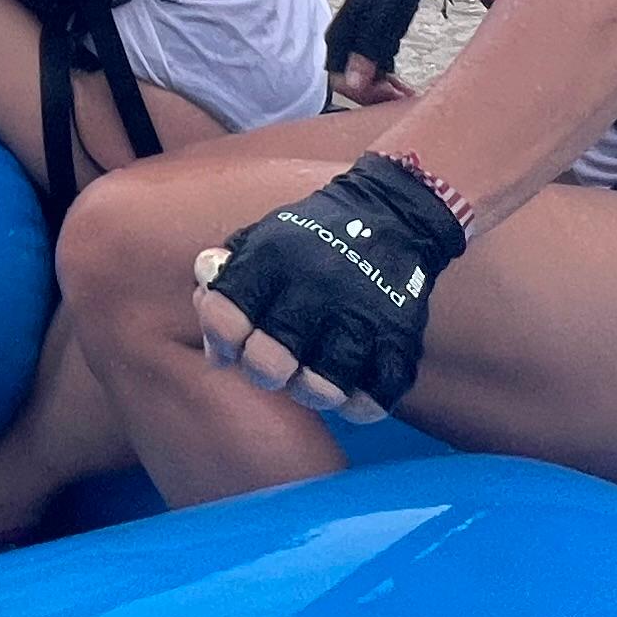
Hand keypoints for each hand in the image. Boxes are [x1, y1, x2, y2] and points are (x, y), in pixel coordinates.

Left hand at [192, 152, 467, 417]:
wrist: (392, 213)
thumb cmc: (310, 240)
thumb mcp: (260, 241)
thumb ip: (225, 286)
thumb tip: (216, 350)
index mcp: (272, 259)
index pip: (225, 318)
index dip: (222, 339)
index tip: (234, 340)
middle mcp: (316, 286)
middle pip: (270, 363)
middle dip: (264, 373)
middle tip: (274, 366)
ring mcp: (361, 315)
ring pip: (323, 388)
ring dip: (310, 391)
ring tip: (310, 376)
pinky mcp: (400, 337)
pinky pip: (376, 396)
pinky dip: (359, 402)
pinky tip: (350, 384)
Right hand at [324, 0, 443, 105]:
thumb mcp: (379, 23)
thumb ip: (365, 54)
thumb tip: (352, 85)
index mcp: (339, 39)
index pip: (341, 82)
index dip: (365, 94)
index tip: (391, 96)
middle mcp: (344, 44)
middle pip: (352, 84)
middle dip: (376, 95)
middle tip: (403, 98)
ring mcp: (358, 42)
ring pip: (364, 79)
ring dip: (383, 90)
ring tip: (407, 94)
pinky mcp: (371, 41)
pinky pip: (374, 70)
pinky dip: (387, 80)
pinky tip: (402, 85)